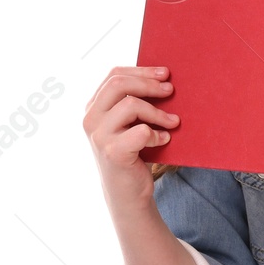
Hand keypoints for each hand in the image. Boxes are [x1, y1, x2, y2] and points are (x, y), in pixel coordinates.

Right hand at [82, 65, 179, 205]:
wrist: (127, 194)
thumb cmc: (133, 154)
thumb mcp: (128, 124)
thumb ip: (133, 103)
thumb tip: (162, 78)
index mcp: (93, 108)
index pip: (114, 76)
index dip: (141, 70)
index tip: (164, 73)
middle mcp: (90, 119)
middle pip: (119, 83)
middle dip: (149, 84)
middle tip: (171, 90)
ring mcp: (99, 136)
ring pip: (130, 104)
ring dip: (157, 112)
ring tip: (173, 122)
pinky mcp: (112, 152)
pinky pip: (141, 131)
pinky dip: (157, 134)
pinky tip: (164, 140)